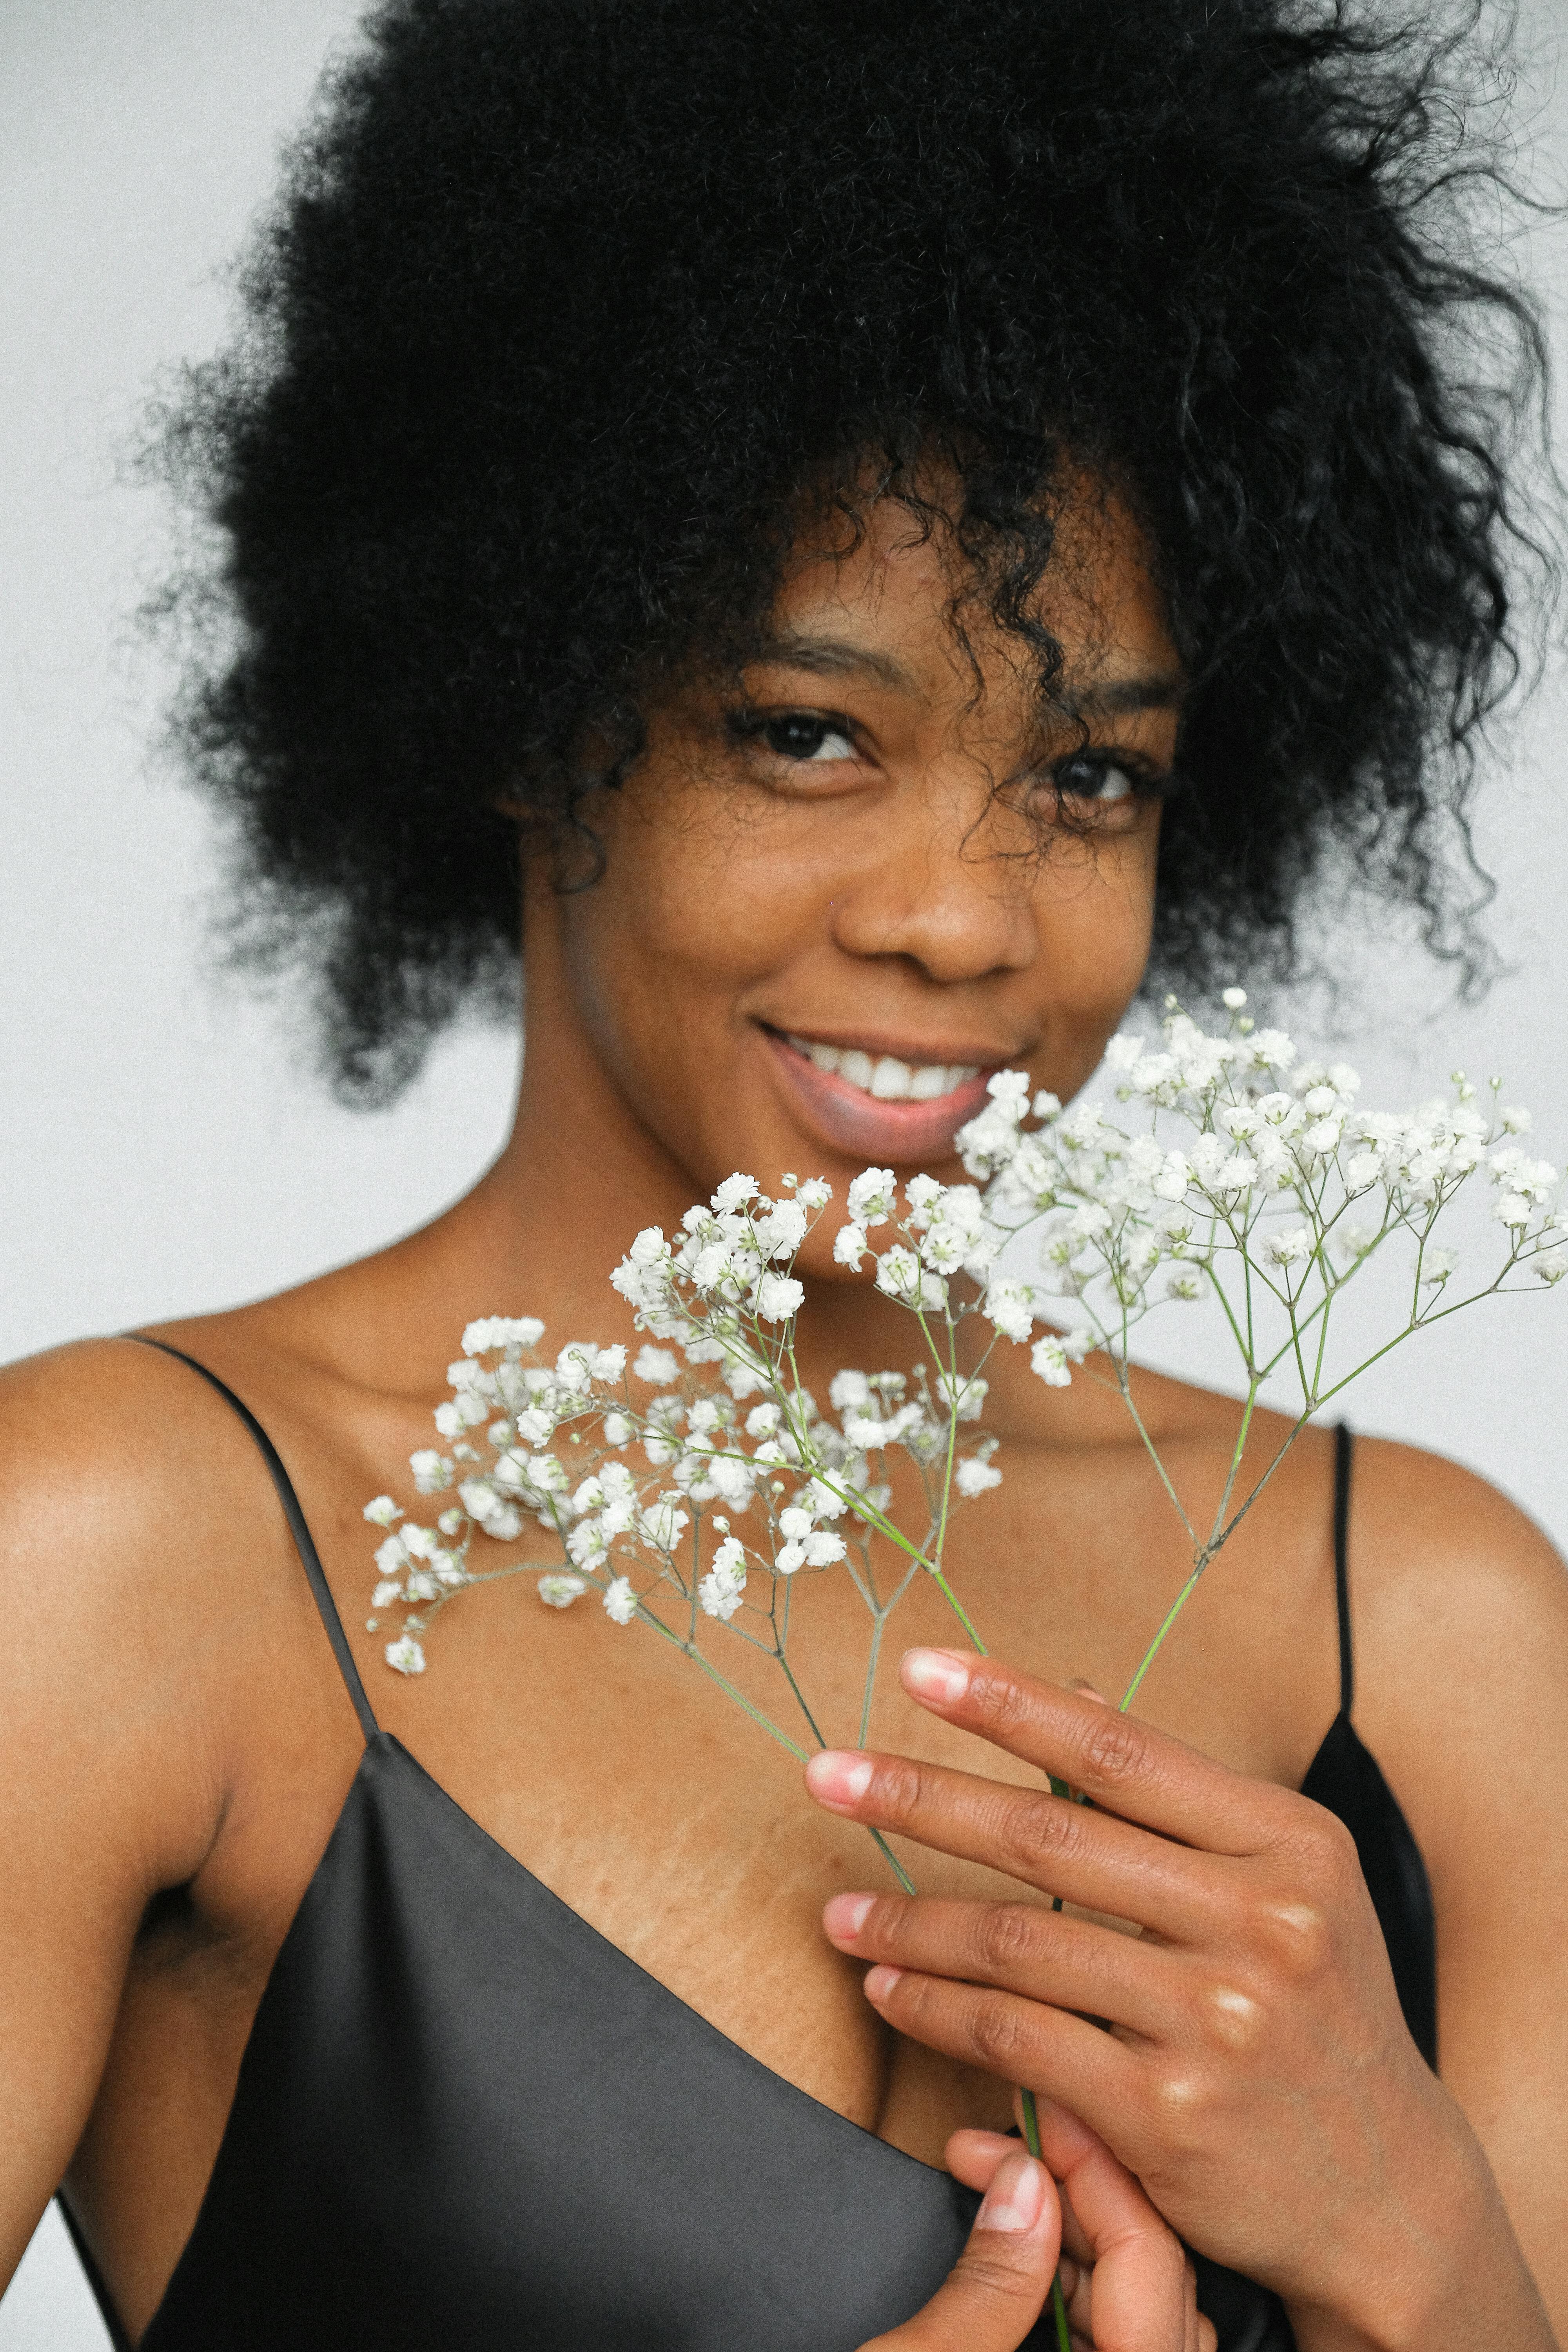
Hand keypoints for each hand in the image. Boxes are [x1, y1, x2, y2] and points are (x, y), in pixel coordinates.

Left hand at [809, 1649, 1486, 2339]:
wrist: (1386, 2189)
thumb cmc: (1316, 2008)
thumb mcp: (1285, 1881)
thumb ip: (1178, 1798)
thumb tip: (1079, 1692)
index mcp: (1289, 1840)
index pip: (1122, 1750)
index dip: (1011, 1703)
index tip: (918, 1670)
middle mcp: (1261, 1920)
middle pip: (1051, 1837)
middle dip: (920, 1799)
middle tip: (828, 1775)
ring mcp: (1214, 2022)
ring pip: (1018, 1946)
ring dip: (908, 1924)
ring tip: (839, 1912)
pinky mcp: (1166, 2115)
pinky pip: (1017, 2040)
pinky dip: (937, 2010)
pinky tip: (890, 1990)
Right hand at [860, 2100, 1212, 2350]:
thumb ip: (990, 2287)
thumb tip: (1026, 2181)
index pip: (1149, 2266)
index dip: (1093, 2170)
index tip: (1039, 2108)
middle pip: (1154, 2287)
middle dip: (1079, 2195)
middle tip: (1002, 2141)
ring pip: (1136, 2313)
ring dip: (1069, 2234)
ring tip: (997, 2179)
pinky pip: (1108, 2342)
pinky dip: (1065, 2283)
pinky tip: (1013, 2242)